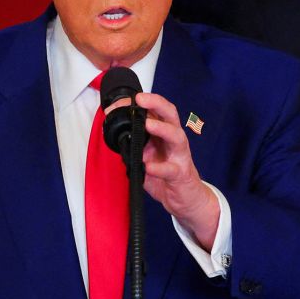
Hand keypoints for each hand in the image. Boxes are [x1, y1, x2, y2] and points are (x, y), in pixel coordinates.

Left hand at [115, 92, 219, 248]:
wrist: (185, 199)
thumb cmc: (166, 174)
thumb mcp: (147, 155)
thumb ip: (134, 144)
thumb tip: (114, 133)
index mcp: (163, 133)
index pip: (154, 110)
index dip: (137, 104)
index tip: (117, 104)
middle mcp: (173, 140)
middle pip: (169, 114)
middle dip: (156, 103)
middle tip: (140, 99)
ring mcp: (179, 156)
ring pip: (176, 136)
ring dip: (161, 128)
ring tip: (147, 124)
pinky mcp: (180, 174)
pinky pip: (170, 170)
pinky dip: (159, 168)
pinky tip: (148, 167)